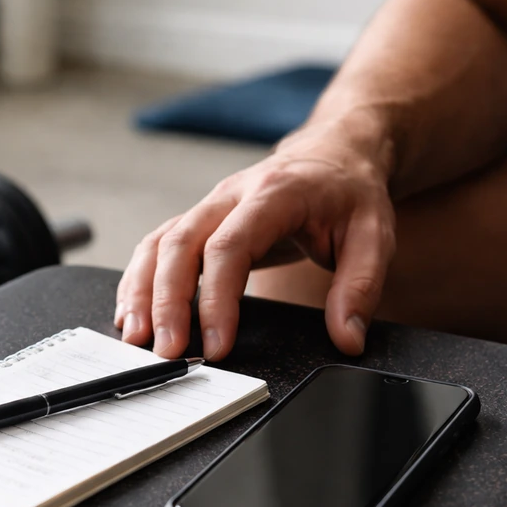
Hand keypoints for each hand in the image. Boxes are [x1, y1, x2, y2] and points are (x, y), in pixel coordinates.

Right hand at [114, 121, 395, 359]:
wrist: (333, 154)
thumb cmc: (349, 194)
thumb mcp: (374, 236)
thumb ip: (360, 288)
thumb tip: (347, 339)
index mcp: (272, 195)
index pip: (230, 247)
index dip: (216, 299)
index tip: (216, 345)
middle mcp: (230, 196)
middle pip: (180, 245)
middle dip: (167, 303)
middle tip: (168, 352)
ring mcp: (208, 206)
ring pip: (159, 244)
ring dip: (142, 293)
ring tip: (137, 339)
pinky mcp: (198, 221)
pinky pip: (156, 246)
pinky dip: (139, 281)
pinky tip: (132, 314)